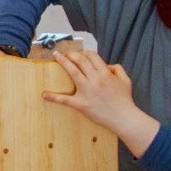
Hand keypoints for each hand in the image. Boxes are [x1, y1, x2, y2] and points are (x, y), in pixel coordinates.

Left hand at [43, 49, 159, 156]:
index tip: (79, 53)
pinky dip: (54, 97)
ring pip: (73, 72)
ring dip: (63, 62)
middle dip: (72, 54)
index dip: (84, 52)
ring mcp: (87, 91)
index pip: (92, 56)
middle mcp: (95, 80)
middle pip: (81, 60)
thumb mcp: (126, 80)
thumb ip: (117, 69)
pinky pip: (65, 100)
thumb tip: (107, 64)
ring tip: (56, 56)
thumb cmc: (125, 100)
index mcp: (106, 74)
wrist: (124, 118)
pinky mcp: (81, 104)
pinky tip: (44, 94)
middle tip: (65, 53)